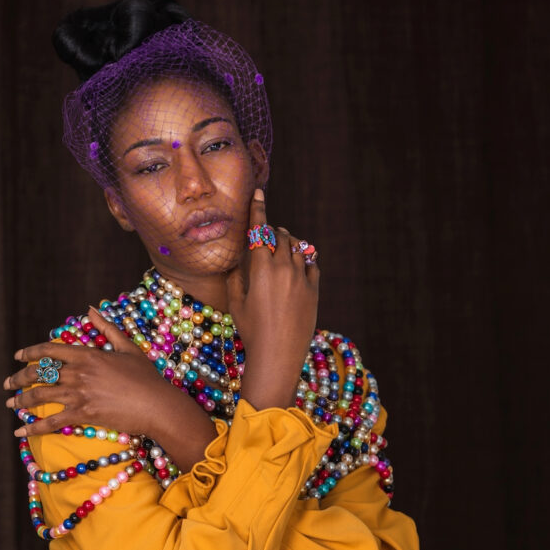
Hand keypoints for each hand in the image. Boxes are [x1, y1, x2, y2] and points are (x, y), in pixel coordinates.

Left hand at [3, 308, 171, 437]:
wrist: (157, 405)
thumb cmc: (147, 378)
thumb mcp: (127, 348)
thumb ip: (107, 328)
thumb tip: (91, 309)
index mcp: (87, 355)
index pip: (49, 350)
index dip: (30, 353)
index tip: (18, 357)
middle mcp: (78, 372)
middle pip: (39, 373)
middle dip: (19, 378)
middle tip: (8, 384)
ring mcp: (79, 393)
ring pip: (40, 396)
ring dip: (21, 400)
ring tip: (11, 405)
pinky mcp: (83, 414)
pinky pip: (51, 421)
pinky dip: (33, 428)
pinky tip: (20, 432)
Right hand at [226, 188, 318, 409]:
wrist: (278, 355)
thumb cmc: (252, 331)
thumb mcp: (236, 304)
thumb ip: (235, 278)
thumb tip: (234, 262)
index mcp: (261, 269)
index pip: (259, 231)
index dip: (258, 210)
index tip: (259, 194)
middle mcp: (283, 268)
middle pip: (280, 236)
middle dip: (273, 231)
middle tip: (269, 234)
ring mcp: (302, 278)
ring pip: (298, 247)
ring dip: (289, 243)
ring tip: (283, 246)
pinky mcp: (314, 289)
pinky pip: (312, 264)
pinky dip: (305, 258)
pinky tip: (300, 263)